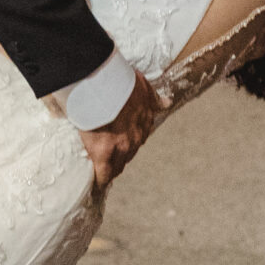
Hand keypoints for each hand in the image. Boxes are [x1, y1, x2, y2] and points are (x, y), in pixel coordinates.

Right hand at [79, 72, 158, 190]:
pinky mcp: (103, 153)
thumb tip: (167, 102)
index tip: (123, 142)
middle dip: (122, 155)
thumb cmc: (118, 79)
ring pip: (118, 164)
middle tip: (111, 158)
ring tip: (103, 173)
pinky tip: (96, 185)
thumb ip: (153, 97)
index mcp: (144, 119)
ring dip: (112, 168)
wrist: (102, 83)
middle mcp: (136, 136)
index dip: (130, 140)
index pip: (140, 136)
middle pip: (130, 152)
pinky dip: (100, 179)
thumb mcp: (141, 85)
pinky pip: (103, 173)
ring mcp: (120, 146)